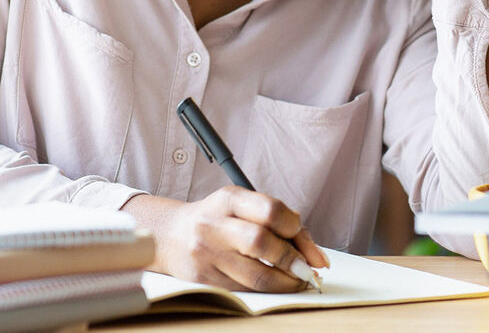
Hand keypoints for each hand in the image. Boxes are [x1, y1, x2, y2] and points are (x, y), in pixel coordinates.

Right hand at [122, 187, 328, 291]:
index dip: (294, 227)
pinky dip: (267, 290)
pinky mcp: (204, 279)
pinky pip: (245, 290)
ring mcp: (207, 254)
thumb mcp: (244, 206)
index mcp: (228, 199)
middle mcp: (214, 225)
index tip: (301, 237)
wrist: (172, 236)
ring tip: (298, 280)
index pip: (270, 210)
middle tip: (307, 268)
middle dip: (293, 259)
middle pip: (262, 243)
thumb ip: (280, 221)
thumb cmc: (219, 219)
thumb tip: (316, 255)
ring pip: (256, 275)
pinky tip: (276, 284)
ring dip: (286, 282)